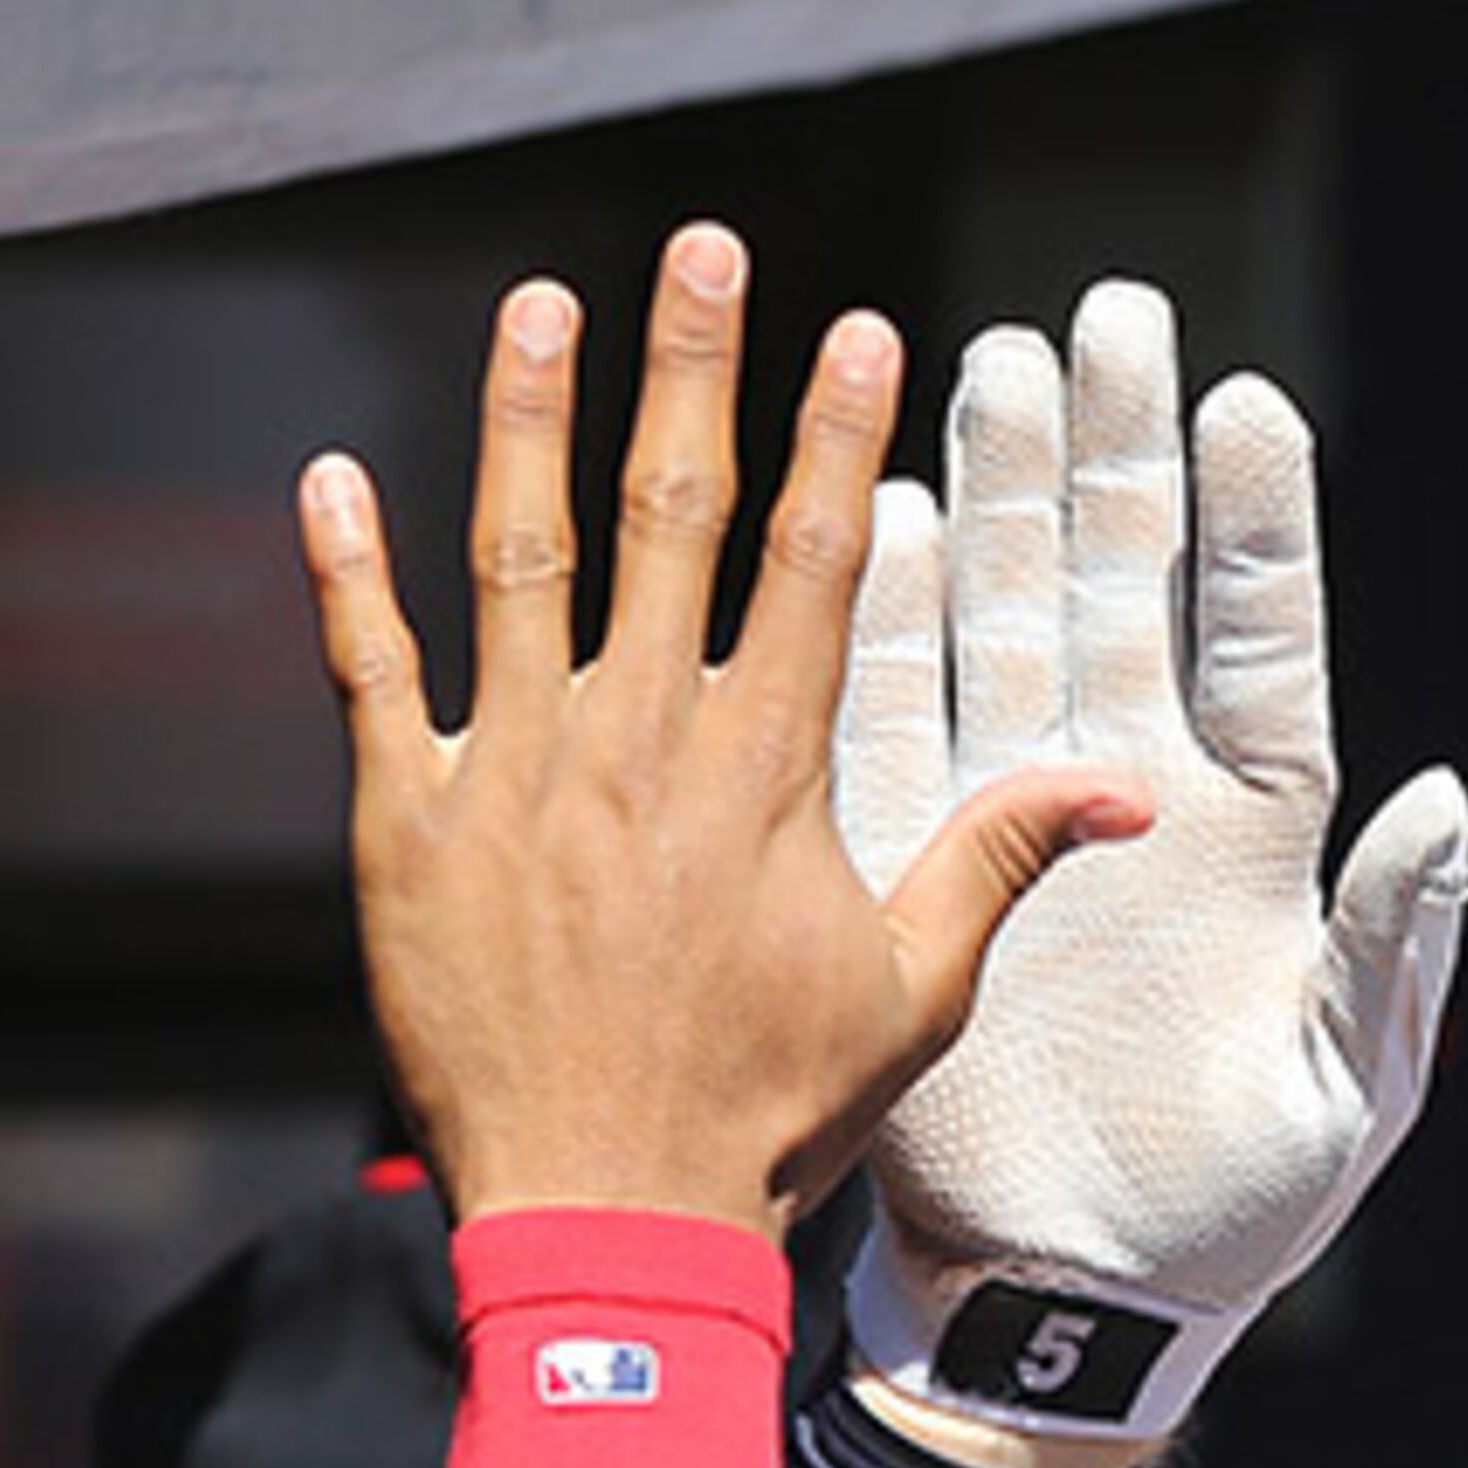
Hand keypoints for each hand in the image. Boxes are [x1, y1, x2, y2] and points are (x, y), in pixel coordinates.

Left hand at [297, 227, 1145, 1238]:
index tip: (861, 331)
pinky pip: (368, 669)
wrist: (614, 1216)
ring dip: (526, 414)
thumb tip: (1130, 788)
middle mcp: (638, 746)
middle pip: (669, 516)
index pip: (811, 563)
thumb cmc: (773, 1118)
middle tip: (709, 250)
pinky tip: (337, 473)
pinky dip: (343, 566)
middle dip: (696, 371)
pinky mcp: (409, 823)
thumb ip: (1000, 863)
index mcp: (765, 776)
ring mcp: (515, 773)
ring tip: (542, 305)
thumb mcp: (916, 997)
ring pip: (517, 553)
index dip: (839, 436)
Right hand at [833, 279, 1467, 1451]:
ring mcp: (1020, 820)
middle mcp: (1137, 795)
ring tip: (994, 363)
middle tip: (1111, 317)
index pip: (1264, 644)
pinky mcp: (918, 874)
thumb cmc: (1241, 1207)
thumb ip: (1397, 943)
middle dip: (1119, 452)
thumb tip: (1445, 802)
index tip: (1250, 406)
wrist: (1084, 1298)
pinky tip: (897, 524)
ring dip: (1005, 494)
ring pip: (1013, 619)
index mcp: (1257, 837)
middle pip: (1129, 587)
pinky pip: (897, 724)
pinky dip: (896, 627)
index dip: (1258, 528)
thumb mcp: (1348, 1084)